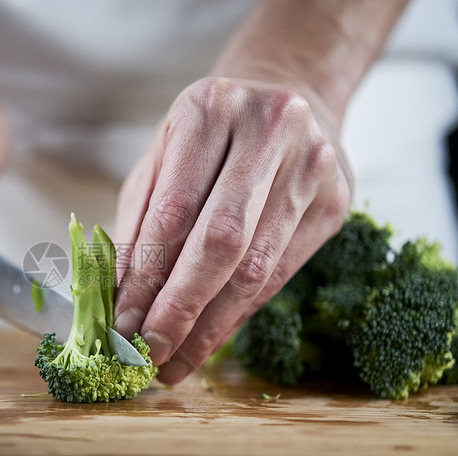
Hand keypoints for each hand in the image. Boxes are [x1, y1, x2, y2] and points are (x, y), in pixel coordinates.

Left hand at [113, 76, 351, 383]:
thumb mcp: (163, 156)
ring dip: (211, 325)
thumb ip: (140, 220)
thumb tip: (120, 298)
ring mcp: (313, 165)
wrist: (291, 94)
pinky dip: (240, 312)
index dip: (146, 276)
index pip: (173, 211)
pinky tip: (212, 336)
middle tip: (150, 353)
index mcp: (212, 108)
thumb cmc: (212, 132)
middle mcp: (271, 129)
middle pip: (222, 241)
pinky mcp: (337, 202)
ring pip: (257, 267)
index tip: (122, 323)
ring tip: (176, 360)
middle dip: (181, 308)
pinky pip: (281, 273)